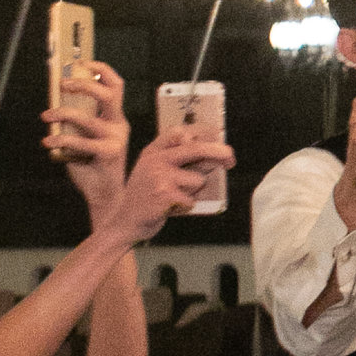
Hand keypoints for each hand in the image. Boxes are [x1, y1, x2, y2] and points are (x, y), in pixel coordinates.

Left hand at [43, 59, 129, 214]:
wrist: (104, 194)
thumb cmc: (91, 165)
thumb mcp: (83, 138)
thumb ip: (74, 123)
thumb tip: (54, 105)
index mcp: (115, 118)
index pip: (116, 86)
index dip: (102, 70)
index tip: (82, 62)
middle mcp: (119, 125)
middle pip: (108, 94)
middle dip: (84, 84)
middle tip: (63, 83)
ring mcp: (116, 139)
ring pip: (86, 118)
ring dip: (62, 113)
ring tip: (46, 115)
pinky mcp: (108, 153)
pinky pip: (79, 141)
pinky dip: (60, 139)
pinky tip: (48, 141)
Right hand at [101, 129, 235, 248]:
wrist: (124, 222)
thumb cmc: (145, 197)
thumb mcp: (155, 172)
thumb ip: (180, 161)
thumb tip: (214, 155)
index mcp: (152, 152)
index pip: (178, 133)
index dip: (201, 133)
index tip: (217, 136)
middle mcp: (155, 161)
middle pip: (196, 150)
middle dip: (219, 152)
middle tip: (231, 158)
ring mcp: (159, 177)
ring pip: (198, 180)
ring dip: (194, 191)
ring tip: (174, 197)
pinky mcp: (165, 196)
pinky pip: (192, 199)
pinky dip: (187, 206)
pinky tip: (170, 208)